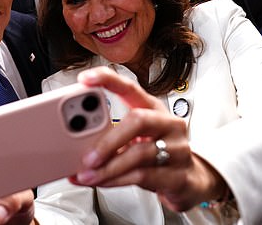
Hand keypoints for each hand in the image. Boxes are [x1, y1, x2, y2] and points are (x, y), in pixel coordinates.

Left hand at [70, 67, 226, 211]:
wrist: (188, 181)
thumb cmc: (157, 154)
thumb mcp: (133, 139)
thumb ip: (107, 137)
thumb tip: (72, 145)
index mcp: (152, 108)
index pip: (129, 87)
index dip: (108, 80)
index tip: (85, 79)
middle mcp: (167, 124)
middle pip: (138, 120)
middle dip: (108, 139)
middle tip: (86, 156)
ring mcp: (177, 149)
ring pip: (140, 153)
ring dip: (109, 167)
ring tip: (88, 174)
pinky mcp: (179, 175)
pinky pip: (144, 176)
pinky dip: (117, 180)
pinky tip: (104, 182)